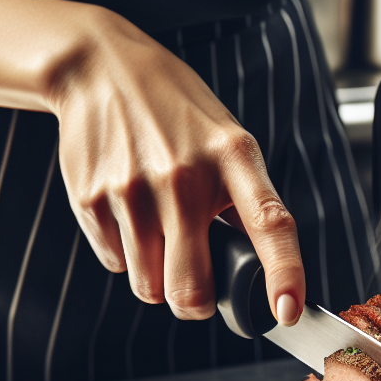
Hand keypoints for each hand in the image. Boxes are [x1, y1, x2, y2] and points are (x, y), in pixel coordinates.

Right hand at [50, 13, 304, 321]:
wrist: (101, 68)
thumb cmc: (176, 112)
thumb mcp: (226, 141)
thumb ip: (245, 199)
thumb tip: (261, 266)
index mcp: (233, 158)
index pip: (271, 224)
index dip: (285, 273)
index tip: (288, 311)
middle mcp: (184, 177)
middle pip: (191, 289)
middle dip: (196, 305)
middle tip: (198, 290)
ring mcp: (134, 190)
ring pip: (150, 287)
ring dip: (158, 278)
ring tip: (158, 232)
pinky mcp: (92, 199)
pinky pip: (116, 264)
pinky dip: (126, 255)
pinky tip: (129, 213)